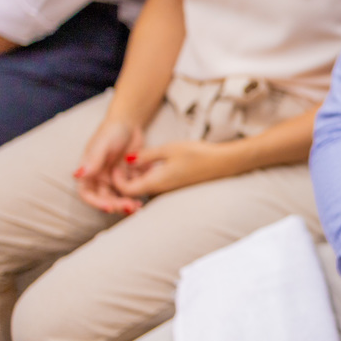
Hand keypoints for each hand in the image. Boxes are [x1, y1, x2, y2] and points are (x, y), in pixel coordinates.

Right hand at [75, 117, 143, 214]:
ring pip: (119, 197)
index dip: (95, 202)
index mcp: (89, 171)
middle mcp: (100, 177)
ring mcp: (115, 178)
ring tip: (138, 207)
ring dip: (127, 204)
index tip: (109, 207)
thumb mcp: (103, 143)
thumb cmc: (112, 130)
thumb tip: (78, 176)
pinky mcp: (128, 178)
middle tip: (129, 207)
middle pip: (105, 198)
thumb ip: (93, 159)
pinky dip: (138, 195)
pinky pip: (132, 190)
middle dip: (116, 205)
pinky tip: (145, 199)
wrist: (130, 124)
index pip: (87, 193)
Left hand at [111, 140, 234, 197]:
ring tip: (135, 160)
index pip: (125, 190)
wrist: (223, 163)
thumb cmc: (197, 155)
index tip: (118, 164)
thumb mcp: (168, 149)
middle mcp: (160, 190)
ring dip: (136, 177)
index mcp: (156, 183)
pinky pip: (154, 185)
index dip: (116, 179)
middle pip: (133, 191)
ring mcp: (168, 190)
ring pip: (143, 188)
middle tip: (123, 162)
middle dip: (124, 179)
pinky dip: (147, 177)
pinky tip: (151, 163)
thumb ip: (145, 156)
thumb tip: (126, 160)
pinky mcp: (174, 187)